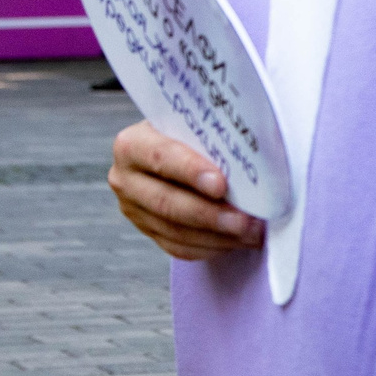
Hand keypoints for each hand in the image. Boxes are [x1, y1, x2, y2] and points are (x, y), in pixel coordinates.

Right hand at [109, 121, 262, 259]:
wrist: (177, 150)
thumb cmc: (191, 134)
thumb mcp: (194, 127)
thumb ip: (209, 141)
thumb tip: (245, 165)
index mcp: (132, 144)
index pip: (161, 158)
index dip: (191, 172)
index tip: (221, 185)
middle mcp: (125, 178)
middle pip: (167, 203)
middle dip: (210, 214)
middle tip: (245, 221)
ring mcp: (133, 209)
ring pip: (175, 231)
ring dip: (217, 236)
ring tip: (250, 232)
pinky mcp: (148, 231)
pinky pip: (179, 247)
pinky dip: (211, 247)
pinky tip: (236, 240)